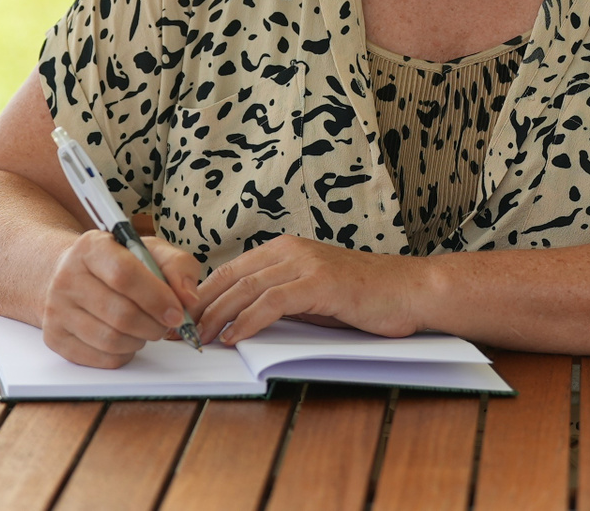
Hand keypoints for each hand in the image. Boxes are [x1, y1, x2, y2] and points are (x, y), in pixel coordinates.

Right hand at [42, 229, 201, 368]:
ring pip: (111, 340)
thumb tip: (188, 300)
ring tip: (146, 328)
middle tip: (166, 324)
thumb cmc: (120, 263)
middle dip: (154, 325)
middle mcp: (67, 276)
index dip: (156, 298)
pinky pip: (100, 358)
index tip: (178, 313)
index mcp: (92, 247)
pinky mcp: (55, 337)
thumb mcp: (151, 251)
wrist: (75, 276)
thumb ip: (178, 267)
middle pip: (120, 313)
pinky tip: (127, 339)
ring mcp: (56, 309)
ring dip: (140, 340)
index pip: (124, 275)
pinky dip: (124, 353)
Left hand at [196, 236, 429, 344]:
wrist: (409, 291)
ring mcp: (306, 263)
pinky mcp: (319, 282)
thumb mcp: (312, 295)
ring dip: (217, 316)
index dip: (203, 296)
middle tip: (180, 333)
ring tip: (199, 339)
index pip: (230, 271)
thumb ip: (280, 299)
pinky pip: (272, 302)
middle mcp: (291, 250)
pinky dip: (247, 321)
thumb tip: (240, 319)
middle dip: (201, 307)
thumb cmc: (364, 297)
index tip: (183, 320)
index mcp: (286, 249)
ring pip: (246, 288)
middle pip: (231, 277)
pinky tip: (233, 338)